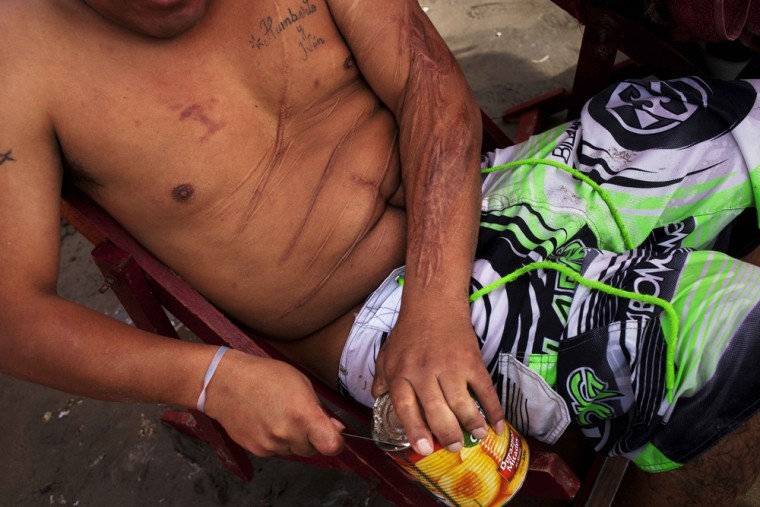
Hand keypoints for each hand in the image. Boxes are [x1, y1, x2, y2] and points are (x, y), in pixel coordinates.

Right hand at [203, 350, 343, 456]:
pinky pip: (276, 451)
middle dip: (311, 437)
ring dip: (292, 439)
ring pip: (293, 451)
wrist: (225, 383)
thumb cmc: (264, 376)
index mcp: (302, 414)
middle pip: (312, 449)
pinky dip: (275, 441)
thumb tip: (336, 429)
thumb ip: (319, 409)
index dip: (337, 442)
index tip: (333, 434)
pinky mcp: (257, 450)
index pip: (331, 445)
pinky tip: (266, 421)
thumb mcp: (300, 383)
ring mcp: (270, 444)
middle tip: (298, 416)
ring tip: (278, 415)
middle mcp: (287, 433)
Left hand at [371, 305, 503, 455]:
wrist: (433, 303)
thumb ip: (382, 379)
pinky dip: (493, 410)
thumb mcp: (387, 354)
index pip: (406, 408)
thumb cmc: (409, 332)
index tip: (425, 448)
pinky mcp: (471, 361)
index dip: (415, 431)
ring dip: (472, 425)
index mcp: (401, 374)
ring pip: (462, 404)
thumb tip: (377, 401)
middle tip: (454, 448)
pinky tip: (497, 425)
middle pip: (436, 412)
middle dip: (448, 435)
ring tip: (476, 437)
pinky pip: (485, 390)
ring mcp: (450, 367)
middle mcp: (424, 373)